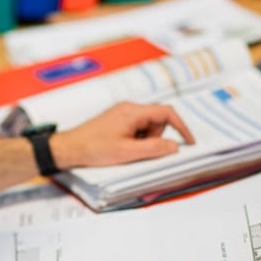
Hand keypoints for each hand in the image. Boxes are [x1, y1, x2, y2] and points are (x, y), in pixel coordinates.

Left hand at [52, 102, 194, 169]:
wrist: (71, 147)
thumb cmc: (95, 148)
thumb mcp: (127, 152)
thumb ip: (153, 149)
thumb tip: (174, 146)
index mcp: (133, 111)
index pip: (166, 113)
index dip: (182, 127)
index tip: (189, 142)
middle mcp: (129, 108)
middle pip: (157, 121)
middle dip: (156, 138)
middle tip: (138, 151)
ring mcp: (123, 113)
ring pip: (148, 127)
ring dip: (145, 141)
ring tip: (126, 150)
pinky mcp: (118, 120)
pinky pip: (137, 129)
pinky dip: (136, 140)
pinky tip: (122, 148)